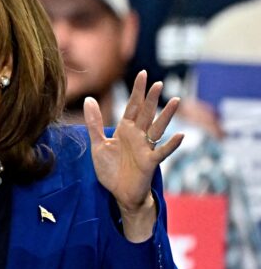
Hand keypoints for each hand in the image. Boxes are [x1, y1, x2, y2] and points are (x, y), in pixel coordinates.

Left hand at [84, 71, 183, 240]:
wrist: (119, 193)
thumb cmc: (111, 169)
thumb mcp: (98, 144)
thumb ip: (94, 123)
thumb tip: (89, 99)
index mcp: (125, 130)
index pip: (132, 106)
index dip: (137, 91)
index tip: (142, 74)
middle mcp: (138, 136)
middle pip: (145, 114)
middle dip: (150, 99)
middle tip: (157, 82)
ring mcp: (146, 148)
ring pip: (157, 128)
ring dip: (166, 116)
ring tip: (175, 100)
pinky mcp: (150, 162)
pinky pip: (162, 152)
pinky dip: (171, 145)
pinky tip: (180, 136)